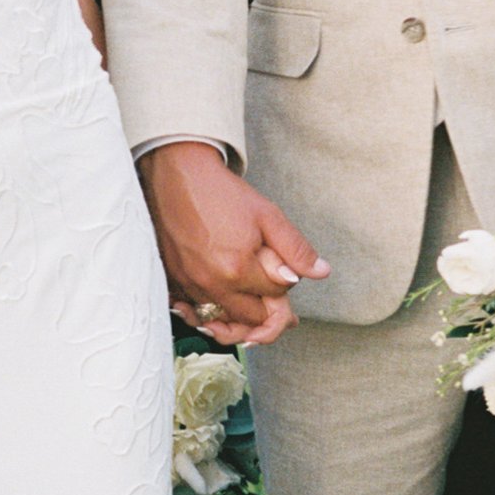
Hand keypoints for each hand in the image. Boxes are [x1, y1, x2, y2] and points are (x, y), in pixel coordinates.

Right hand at [142, 142, 326, 346]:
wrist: (179, 176)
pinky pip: (196, 310)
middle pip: (250, 317)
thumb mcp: (268, 215)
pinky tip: (221, 290)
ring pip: (223, 318)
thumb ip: (295, 249)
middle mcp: (211, 284)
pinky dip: (211, 307)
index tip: (280, 266)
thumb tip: (321, 272)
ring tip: (248, 290)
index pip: (276, 295)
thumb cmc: (222, 193)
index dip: (284, 281)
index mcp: (237, 269)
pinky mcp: (173, 280)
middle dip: (264, 303)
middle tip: (269, 283)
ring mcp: (189, 284)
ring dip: (239, 310)